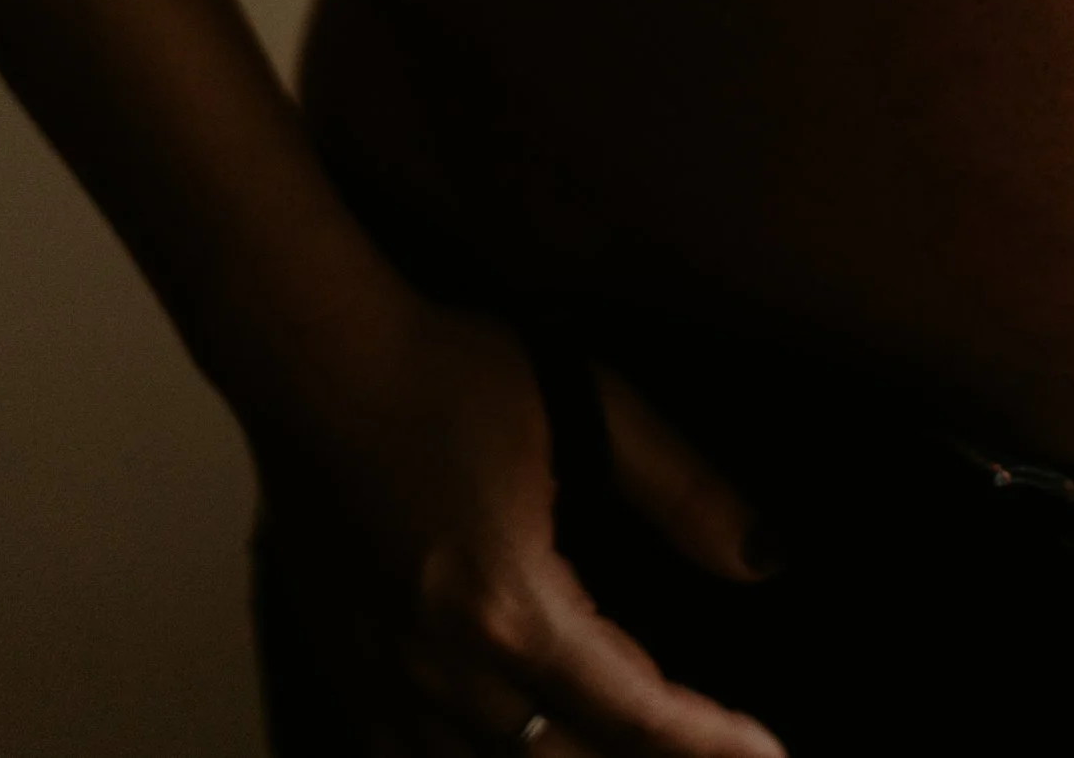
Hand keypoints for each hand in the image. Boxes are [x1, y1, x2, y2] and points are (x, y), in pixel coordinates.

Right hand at [250, 298, 785, 756]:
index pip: (634, 713)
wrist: (310, 355)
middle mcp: (439, 664)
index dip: (708, 744)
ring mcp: (380, 674)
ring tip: (624, 755)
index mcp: (507, 606)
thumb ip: (683, 489)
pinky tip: (509, 751)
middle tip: (708, 754)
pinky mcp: (343, 661)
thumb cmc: (443, 371)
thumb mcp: (587, 406)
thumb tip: (763, 558)